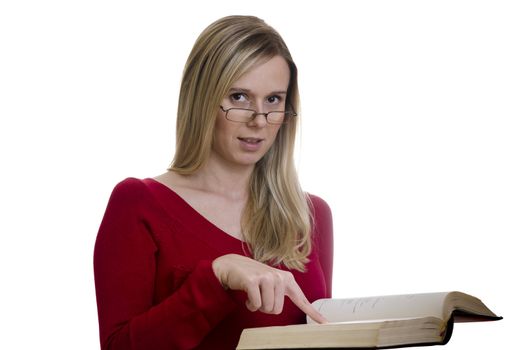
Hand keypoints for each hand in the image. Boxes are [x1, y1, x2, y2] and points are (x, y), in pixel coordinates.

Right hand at [212, 254, 326, 323]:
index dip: (314, 314)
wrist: (232, 265)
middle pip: (277, 310)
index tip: (325, 323)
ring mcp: (266, 277)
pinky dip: (250, 303)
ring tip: (253, 292)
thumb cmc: (253, 278)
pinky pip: (256, 304)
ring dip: (257, 305)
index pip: (302, 300)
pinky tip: (247, 292)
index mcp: (287, 279)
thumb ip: (280, 293)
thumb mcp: (271, 284)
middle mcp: (279, 277)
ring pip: (266, 308)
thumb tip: (281, 309)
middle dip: (265, 308)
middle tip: (259, 296)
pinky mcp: (253, 280)